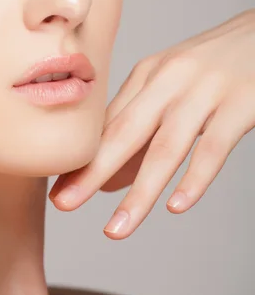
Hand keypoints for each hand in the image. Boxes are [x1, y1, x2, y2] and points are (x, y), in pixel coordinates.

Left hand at [49, 9, 254, 239]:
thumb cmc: (215, 65)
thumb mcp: (173, 88)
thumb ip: (142, 130)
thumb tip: (108, 181)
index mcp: (149, 76)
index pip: (108, 125)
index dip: (82, 161)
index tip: (57, 191)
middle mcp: (170, 80)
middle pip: (125, 133)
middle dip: (91, 172)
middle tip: (63, 205)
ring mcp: (205, 91)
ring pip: (166, 148)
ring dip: (139, 193)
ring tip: (117, 228)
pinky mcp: (241, 103)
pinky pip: (213, 147)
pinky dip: (194, 179)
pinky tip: (176, 206)